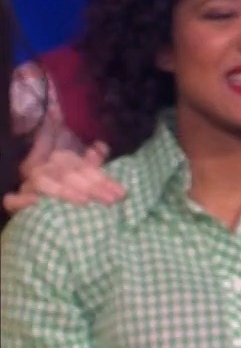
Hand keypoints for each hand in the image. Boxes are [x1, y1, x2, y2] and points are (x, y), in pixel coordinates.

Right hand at [3, 141, 121, 213]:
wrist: (32, 195)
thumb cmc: (61, 183)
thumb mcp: (76, 169)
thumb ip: (91, 160)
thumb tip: (100, 145)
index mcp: (58, 159)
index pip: (83, 166)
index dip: (103, 178)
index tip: (121, 192)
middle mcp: (42, 168)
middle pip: (68, 174)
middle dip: (92, 186)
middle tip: (112, 200)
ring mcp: (27, 184)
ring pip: (44, 183)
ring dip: (64, 191)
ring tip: (84, 201)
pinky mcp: (14, 200)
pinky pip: (12, 200)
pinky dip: (21, 200)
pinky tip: (35, 202)